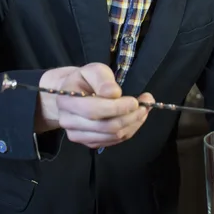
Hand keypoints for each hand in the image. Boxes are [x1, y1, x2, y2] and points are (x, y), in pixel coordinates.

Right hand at [36, 63, 152, 148]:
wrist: (73, 93)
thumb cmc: (85, 79)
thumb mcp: (93, 70)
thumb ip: (102, 79)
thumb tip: (113, 93)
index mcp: (66, 101)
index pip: (93, 111)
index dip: (116, 108)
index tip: (135, 101)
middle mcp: (69, 122)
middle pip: (105, 126)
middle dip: (130, 116)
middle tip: (146, 104)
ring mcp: (78, 135)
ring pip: (112, 136)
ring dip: (133, 124)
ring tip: (144, 109)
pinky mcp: (89, 142)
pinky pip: (113, 141)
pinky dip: (129, 130)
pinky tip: (135, 118)